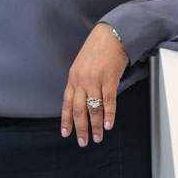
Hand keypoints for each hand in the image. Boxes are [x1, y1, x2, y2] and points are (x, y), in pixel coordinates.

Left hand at [60, 22, 128, 146]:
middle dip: (80, 128)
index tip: (66, 134)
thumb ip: (80, 82)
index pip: (66, 103)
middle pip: (78, 109)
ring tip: (98, 138)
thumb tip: (81, 101)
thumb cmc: (97, 50)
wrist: (111, 35)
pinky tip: (108, 126)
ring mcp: (95, 80)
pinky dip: (108, 115)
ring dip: (95, 126)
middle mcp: (81, 80)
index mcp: (73, 78)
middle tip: (83, 142)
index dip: (66, 120)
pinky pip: (108, 101)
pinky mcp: (109, 78)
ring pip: (93, 108)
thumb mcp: (82, 66)